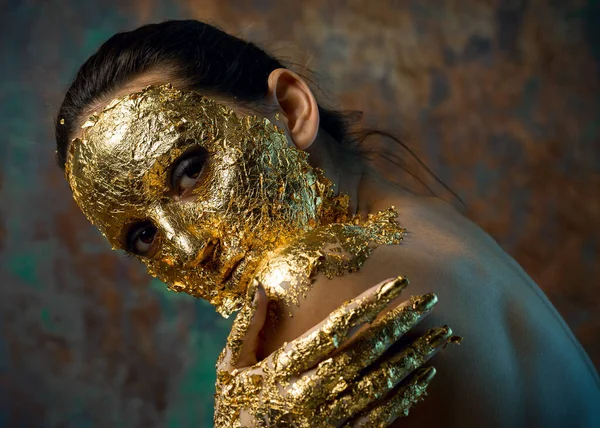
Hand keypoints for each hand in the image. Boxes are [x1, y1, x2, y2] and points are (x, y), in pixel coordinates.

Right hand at [214, 276, 454, 426]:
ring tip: (441, 335)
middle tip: (430, 299)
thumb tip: (261, 286)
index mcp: (282, 369)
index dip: (367, 303)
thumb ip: (246, 326)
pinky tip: (425, 376)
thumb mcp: (230, 367)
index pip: (333, 329)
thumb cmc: (233, 409)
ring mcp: (327, 420)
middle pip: (364, 353)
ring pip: (379, 385)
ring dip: (413, 357)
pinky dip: (405, 396)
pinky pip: (379, 418)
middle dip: (400, 323)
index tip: (396, 282)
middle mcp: (308, 394)